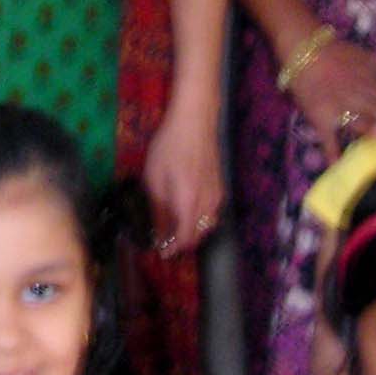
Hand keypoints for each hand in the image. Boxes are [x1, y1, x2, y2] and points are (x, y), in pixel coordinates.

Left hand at [143, 102, 223, 257]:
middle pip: (199, 236)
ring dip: (192, 231)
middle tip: (164, 239)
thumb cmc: (169, 147)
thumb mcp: (154, 178)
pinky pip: (212, 213)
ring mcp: (217, 196)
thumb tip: (159, 233)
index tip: (161, 252)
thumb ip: (158, 209)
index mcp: (189, 203)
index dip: (173, 249)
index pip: (185, 239)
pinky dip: (200, 219)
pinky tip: (187, 209)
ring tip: (174, 225)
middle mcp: (208, 204)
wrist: (195, 122)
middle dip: (182, 242)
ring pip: (207, 225)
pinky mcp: (221, 187)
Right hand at [290, 38, 375, 167]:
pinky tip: (338, 165)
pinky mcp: (321, 118)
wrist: (305, 51)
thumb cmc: (337, 54)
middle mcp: (355, 95)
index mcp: (368, 81)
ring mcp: (337, 108)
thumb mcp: (366, 55)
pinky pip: (327, 137)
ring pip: (356, 120)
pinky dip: (331, 152)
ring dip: (370, 129)